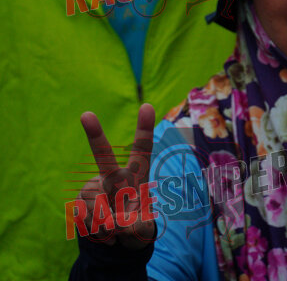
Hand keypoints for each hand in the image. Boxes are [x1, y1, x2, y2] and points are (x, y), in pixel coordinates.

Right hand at [77, 103, 155, 249]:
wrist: (118, 239)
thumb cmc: (136, 225)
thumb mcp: (143, 228)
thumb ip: (136, 226)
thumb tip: (115, 221)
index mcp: (136, 176)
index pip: (142, 150)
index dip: (145, 129)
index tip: (147, 106)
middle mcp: (113, 176)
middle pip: (103, 156)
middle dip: (94, 135)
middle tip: (85, 114)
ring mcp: (94, 186)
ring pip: (95, 206)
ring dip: (105, 226)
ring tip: (114, 229)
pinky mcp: (80, 199)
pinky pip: (85, 218)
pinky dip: (95, 232)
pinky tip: (104, 232)